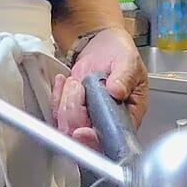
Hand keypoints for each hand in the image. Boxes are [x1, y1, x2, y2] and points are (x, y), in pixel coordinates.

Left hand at [52, 27, 147, 149]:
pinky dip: (57, 97)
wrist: (105, 45)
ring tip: (76, 82)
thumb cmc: (122, 55)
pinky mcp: (73, 109)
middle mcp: (107, 122)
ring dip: (66, 102)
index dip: (94, 140)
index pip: (111, 139)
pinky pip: (57, 113)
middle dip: (74, 114)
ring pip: (67, 126)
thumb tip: (117, 91)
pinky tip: (65, 81)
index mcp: (127, 116)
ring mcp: (88, 117)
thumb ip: (124, 76)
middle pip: (84, 138)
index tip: (82, 131)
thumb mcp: (129, 61)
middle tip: (79, 88)